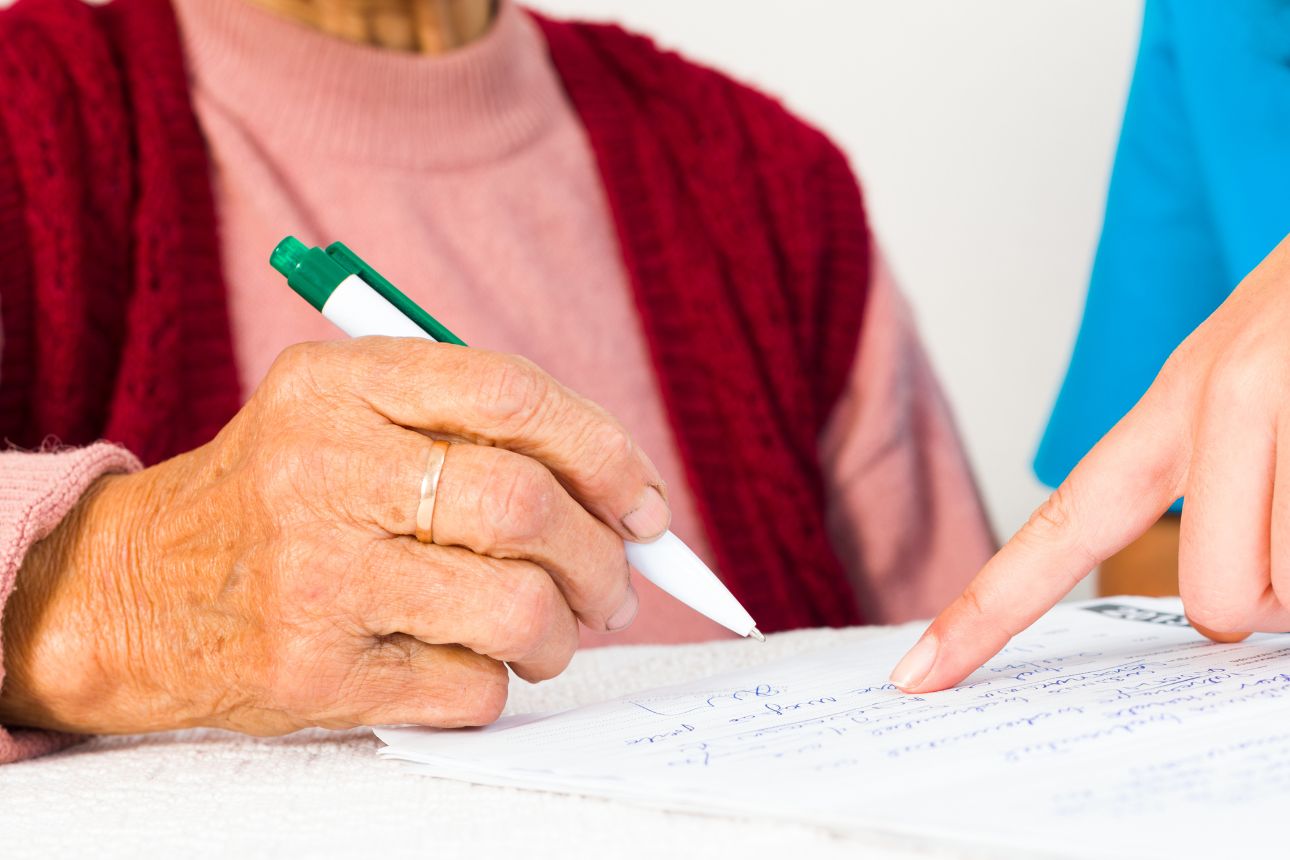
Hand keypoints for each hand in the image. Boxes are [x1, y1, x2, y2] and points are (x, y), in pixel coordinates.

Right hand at [0, 339, 668, 734]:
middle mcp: (323, 470)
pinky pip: (472, 686)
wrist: (135, 592)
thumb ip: (471, 430)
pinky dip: (497, 681)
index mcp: (340, 385)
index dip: (603, 451)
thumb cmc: (279, 497)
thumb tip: (628, 500)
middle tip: (613, 585)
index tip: (642, 502)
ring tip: (548, 631)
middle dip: (601, 558)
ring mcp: (316, 577)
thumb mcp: (344, 416)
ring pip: (517, 607)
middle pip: (526, 507)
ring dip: (561, 631)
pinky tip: (466, 662)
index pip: (511, 396)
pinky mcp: (313, 673)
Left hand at [891, 234, 1289, 692]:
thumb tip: (1234, 611)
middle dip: (1276, 603)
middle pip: (1217, 602)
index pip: (1059, 528)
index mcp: (1175, 405)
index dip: (984, 615)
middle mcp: (1219, 395)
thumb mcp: (1263, 388)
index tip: (915, 679)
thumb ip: (1229, 493)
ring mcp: (1286, 394)